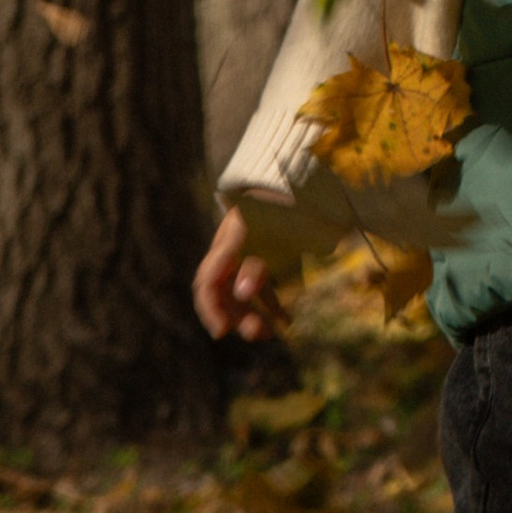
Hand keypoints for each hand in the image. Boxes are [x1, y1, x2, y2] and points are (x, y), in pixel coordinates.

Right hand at [193, 202, 289, 344]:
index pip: (207, 282)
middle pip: (224, 292)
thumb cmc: (288, 202)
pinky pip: (264, 286)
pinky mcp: (269, 255)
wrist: (304, 177)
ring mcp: (251, 253)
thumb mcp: (274, 231)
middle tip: (260, 335)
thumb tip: (243, 293)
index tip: (223, 331)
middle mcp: (234, 250)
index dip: (211, 309)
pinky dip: (273, 304)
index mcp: (228, 242)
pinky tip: (286, 322)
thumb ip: (258, 261)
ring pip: (243, 292)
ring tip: (271, 334)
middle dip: (238, 316)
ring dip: (254, 314)